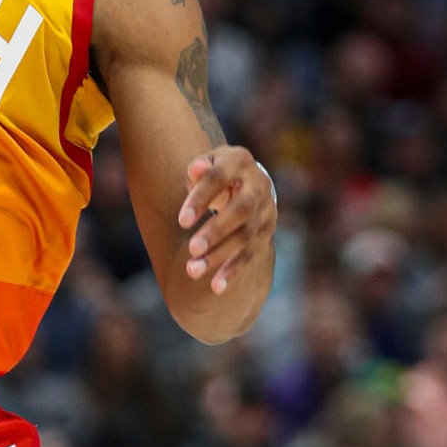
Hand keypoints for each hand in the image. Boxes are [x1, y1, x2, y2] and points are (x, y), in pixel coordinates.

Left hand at [177, 147, 276, 294]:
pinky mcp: (266, 232)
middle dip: (216, 231)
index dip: (201, 198)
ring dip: (219, 256)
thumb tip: (195, 170)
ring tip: (193, 271)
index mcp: (239, 160)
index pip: (219, 178)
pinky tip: (215, 286)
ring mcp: (266, 210)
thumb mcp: (207, 162)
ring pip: (245, 237)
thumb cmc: (215, 170)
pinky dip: (232, 271)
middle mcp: (258, 186)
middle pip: (240, 211)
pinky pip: (250, 254)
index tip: (181, 222)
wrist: (246, 178)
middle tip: (191, 249)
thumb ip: (199, 167)